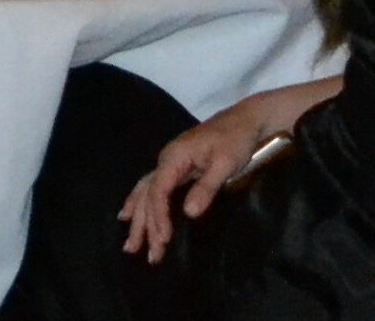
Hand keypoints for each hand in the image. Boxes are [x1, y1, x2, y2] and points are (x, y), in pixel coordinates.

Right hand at [118, 108, 272, 262]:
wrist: (245, 119)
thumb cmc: (236, 140)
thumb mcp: (225, 163)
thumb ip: (206, 187)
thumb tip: (189, 213)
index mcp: (175, 157)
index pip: (158, 191)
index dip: (159, 217)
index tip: (164, 240)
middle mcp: (166, 159)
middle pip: (148, 195)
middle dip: (145, 226)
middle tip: (145, 254)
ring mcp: (170, 162)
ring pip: (146, 192)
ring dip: (139, 219)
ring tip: (130, 245)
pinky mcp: (177, 166)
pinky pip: (152, 187)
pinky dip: (139, 202)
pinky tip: (129, 214)